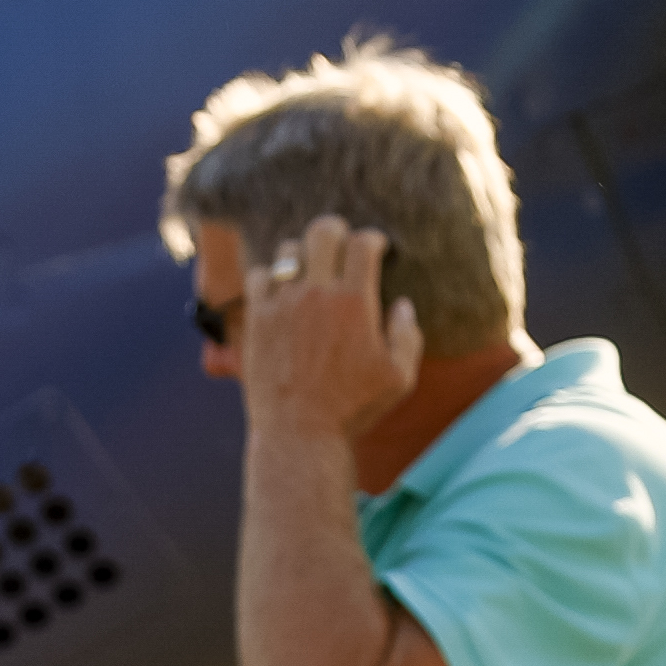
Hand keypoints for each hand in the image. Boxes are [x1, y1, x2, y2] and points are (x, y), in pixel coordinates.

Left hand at [236, 216, 420, 454]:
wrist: (300, 434)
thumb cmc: (353, 409)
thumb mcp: (399, 378)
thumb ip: (407, 336)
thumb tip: (402, 304)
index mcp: (354, 302)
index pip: (363, 243)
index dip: (372, 239)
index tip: (375, 248)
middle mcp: (316, 294)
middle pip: (324, 230)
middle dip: (337, 231)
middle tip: (342, 244)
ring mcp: (283, 304)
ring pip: (289, 249)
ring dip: (304, 255)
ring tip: (310, 270)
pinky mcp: (257, 319)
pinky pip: (259, 275)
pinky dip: (271, 277)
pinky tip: (281, 291)